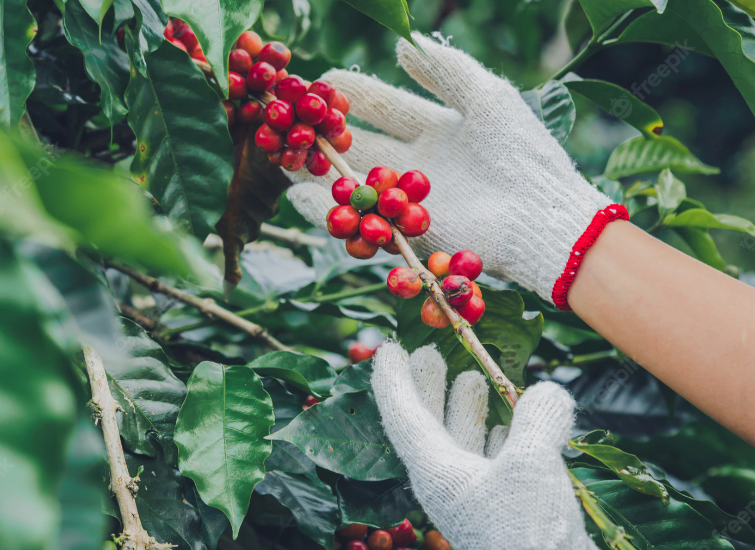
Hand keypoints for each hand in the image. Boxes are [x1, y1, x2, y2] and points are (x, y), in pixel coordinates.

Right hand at [287, 34, 622, 304]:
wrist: (539, 216)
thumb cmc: (521, 153)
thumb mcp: (487, 97)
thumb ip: (447, 70)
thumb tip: (405, 43)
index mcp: (439, 128)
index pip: (386, 107)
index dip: (355, 95)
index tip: (321, 80)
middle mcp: (419, 163)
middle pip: (363, 143)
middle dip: (327, 132)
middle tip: (291, 117)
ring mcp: (411, 199)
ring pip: (355, 181)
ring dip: (319, 169)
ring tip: (284, 154)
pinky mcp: (407, 232)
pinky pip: (362, 219)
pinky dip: (329, 209)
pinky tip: (300, 194)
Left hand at [370, 341, 627, 549]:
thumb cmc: (526, 532)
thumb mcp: (530, 464)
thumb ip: (536, 418)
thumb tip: (546, 391)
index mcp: (434, 470)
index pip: (402, 415)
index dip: (394, 380)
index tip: (388, 347)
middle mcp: (447, 482)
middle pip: (429, 424)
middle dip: (428, 387)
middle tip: (430, 351)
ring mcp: (475, 498)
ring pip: (462, 442)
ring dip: (465, 409)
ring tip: (471, 376)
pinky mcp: (504, 511)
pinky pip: (493, 461)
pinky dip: (499, 436)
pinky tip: (512, 421)